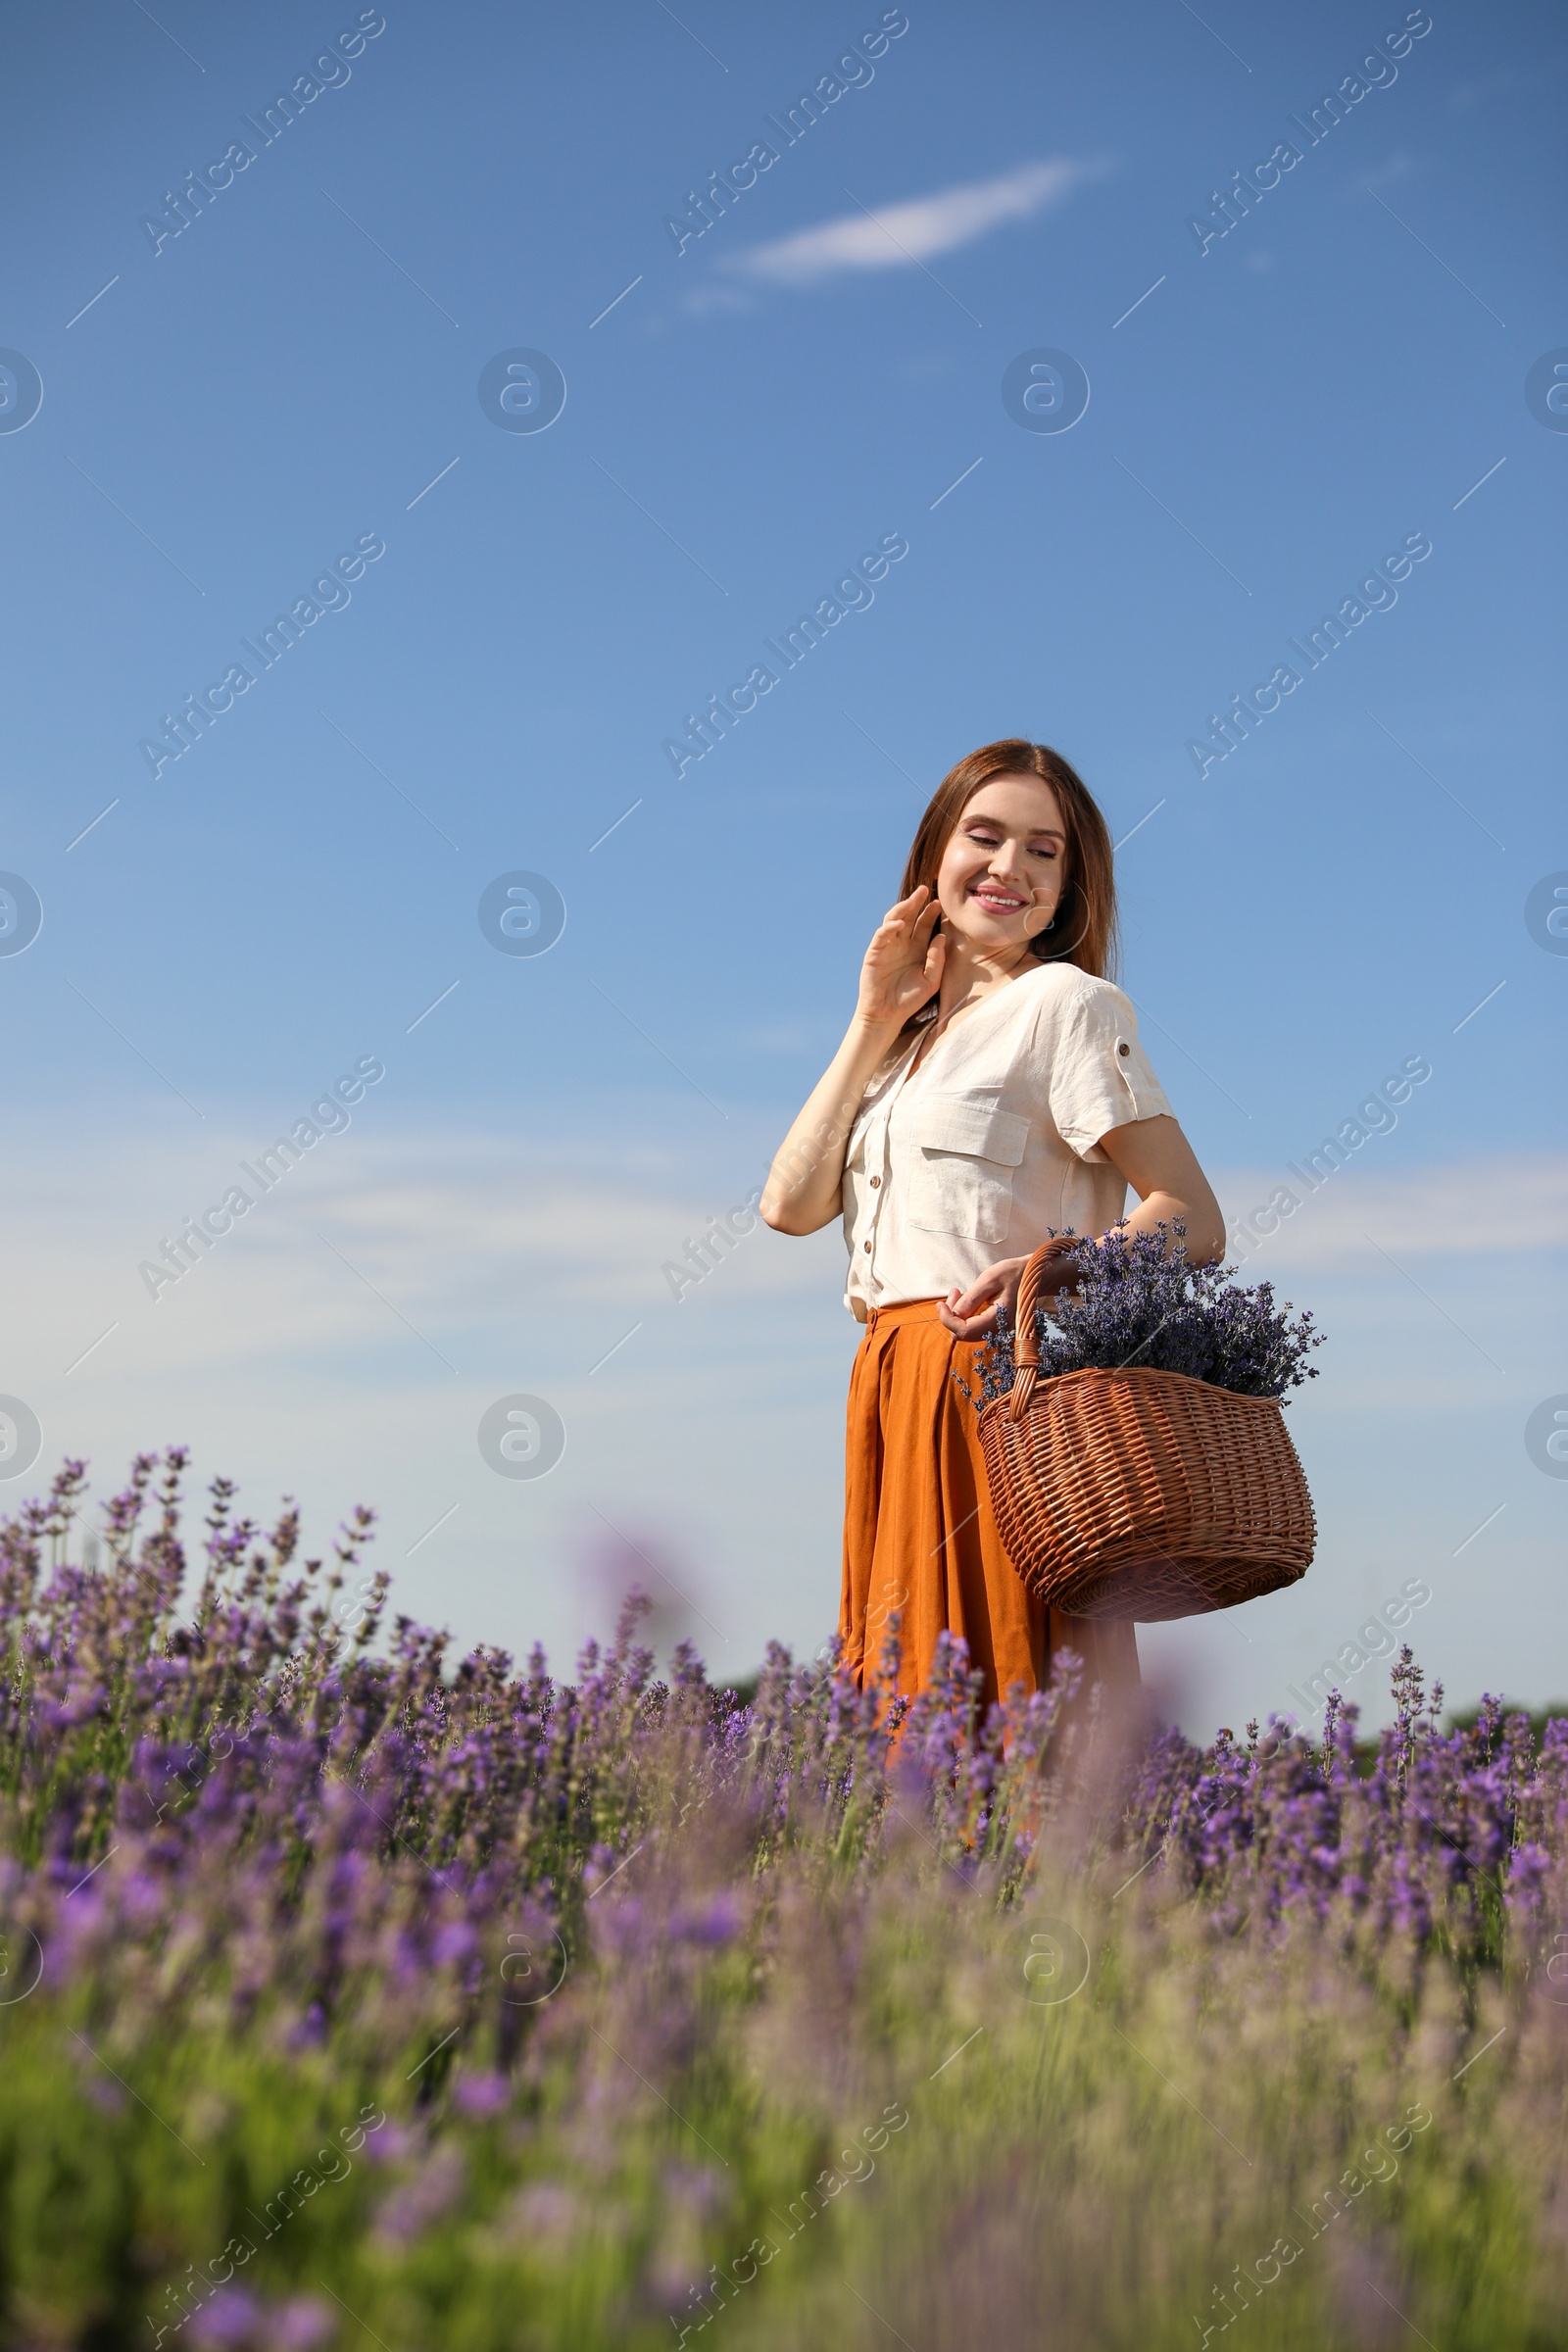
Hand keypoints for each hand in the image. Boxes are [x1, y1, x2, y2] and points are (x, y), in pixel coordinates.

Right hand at [855, 885, 944, 1030]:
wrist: (887, 1015)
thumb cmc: (909, 999)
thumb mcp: (931, 981)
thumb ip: (937, 959)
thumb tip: (941, 936)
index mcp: (916, 949)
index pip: (924, 925)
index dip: (930, 913)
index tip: (940, 902)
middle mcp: (901, 944)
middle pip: (909, 917)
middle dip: (916, 902)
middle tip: (925, 889)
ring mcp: (887, 947)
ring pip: (893, 921)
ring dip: (901, 909)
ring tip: (912, 901)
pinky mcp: (874, 953)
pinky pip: (881, 936)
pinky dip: (889, 927)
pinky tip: (899, 924)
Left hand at [936, 1240, 1079, 1339]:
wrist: (1033, 1276)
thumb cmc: (1013, 1274)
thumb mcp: (989, 1280)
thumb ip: (971, 1299)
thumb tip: (953, 1313)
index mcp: (998, 1320)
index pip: (963, 1330)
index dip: (947, 1319)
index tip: (940, 1303)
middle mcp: (997, 1330)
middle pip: (962, 1334)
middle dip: (951, 1315)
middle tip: (954, 1292)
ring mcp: (996, 1329)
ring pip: (965, 1332)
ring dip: (956, 1314)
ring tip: (959, 1292)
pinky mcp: (993, 1325)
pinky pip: (972, 1326)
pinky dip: (964, 1314)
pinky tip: (965, 1298)